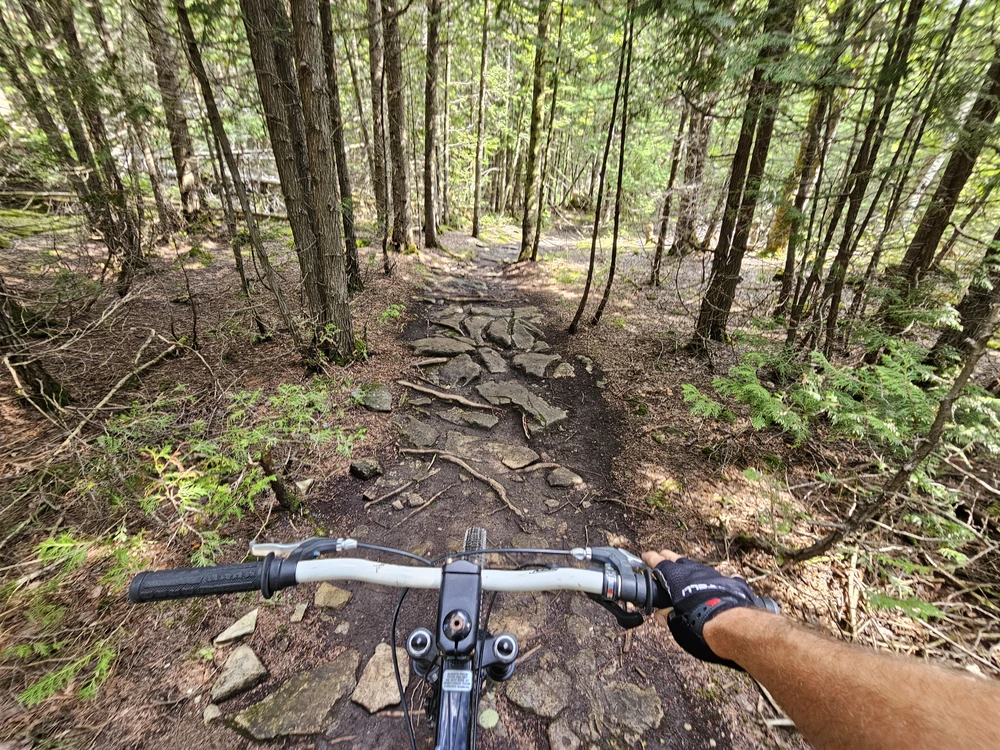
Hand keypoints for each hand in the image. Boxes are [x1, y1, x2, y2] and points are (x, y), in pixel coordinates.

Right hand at [641, 549, 774, 667]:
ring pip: (697, 566)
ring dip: (690, 566)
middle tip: (662, 555)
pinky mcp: (730, 582)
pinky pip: (722, 577)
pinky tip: (725, 577)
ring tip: (685, 566)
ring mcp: (713, 575)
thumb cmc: (699, 625)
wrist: (732, 624)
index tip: (645, 556)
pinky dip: (718, 578)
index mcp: (676, 578)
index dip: (651, 559)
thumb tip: (661, 614)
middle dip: (668, 557)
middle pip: (678, 560)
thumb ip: (669, 617)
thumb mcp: (676, 624)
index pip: (660, 565)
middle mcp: (693, 572)